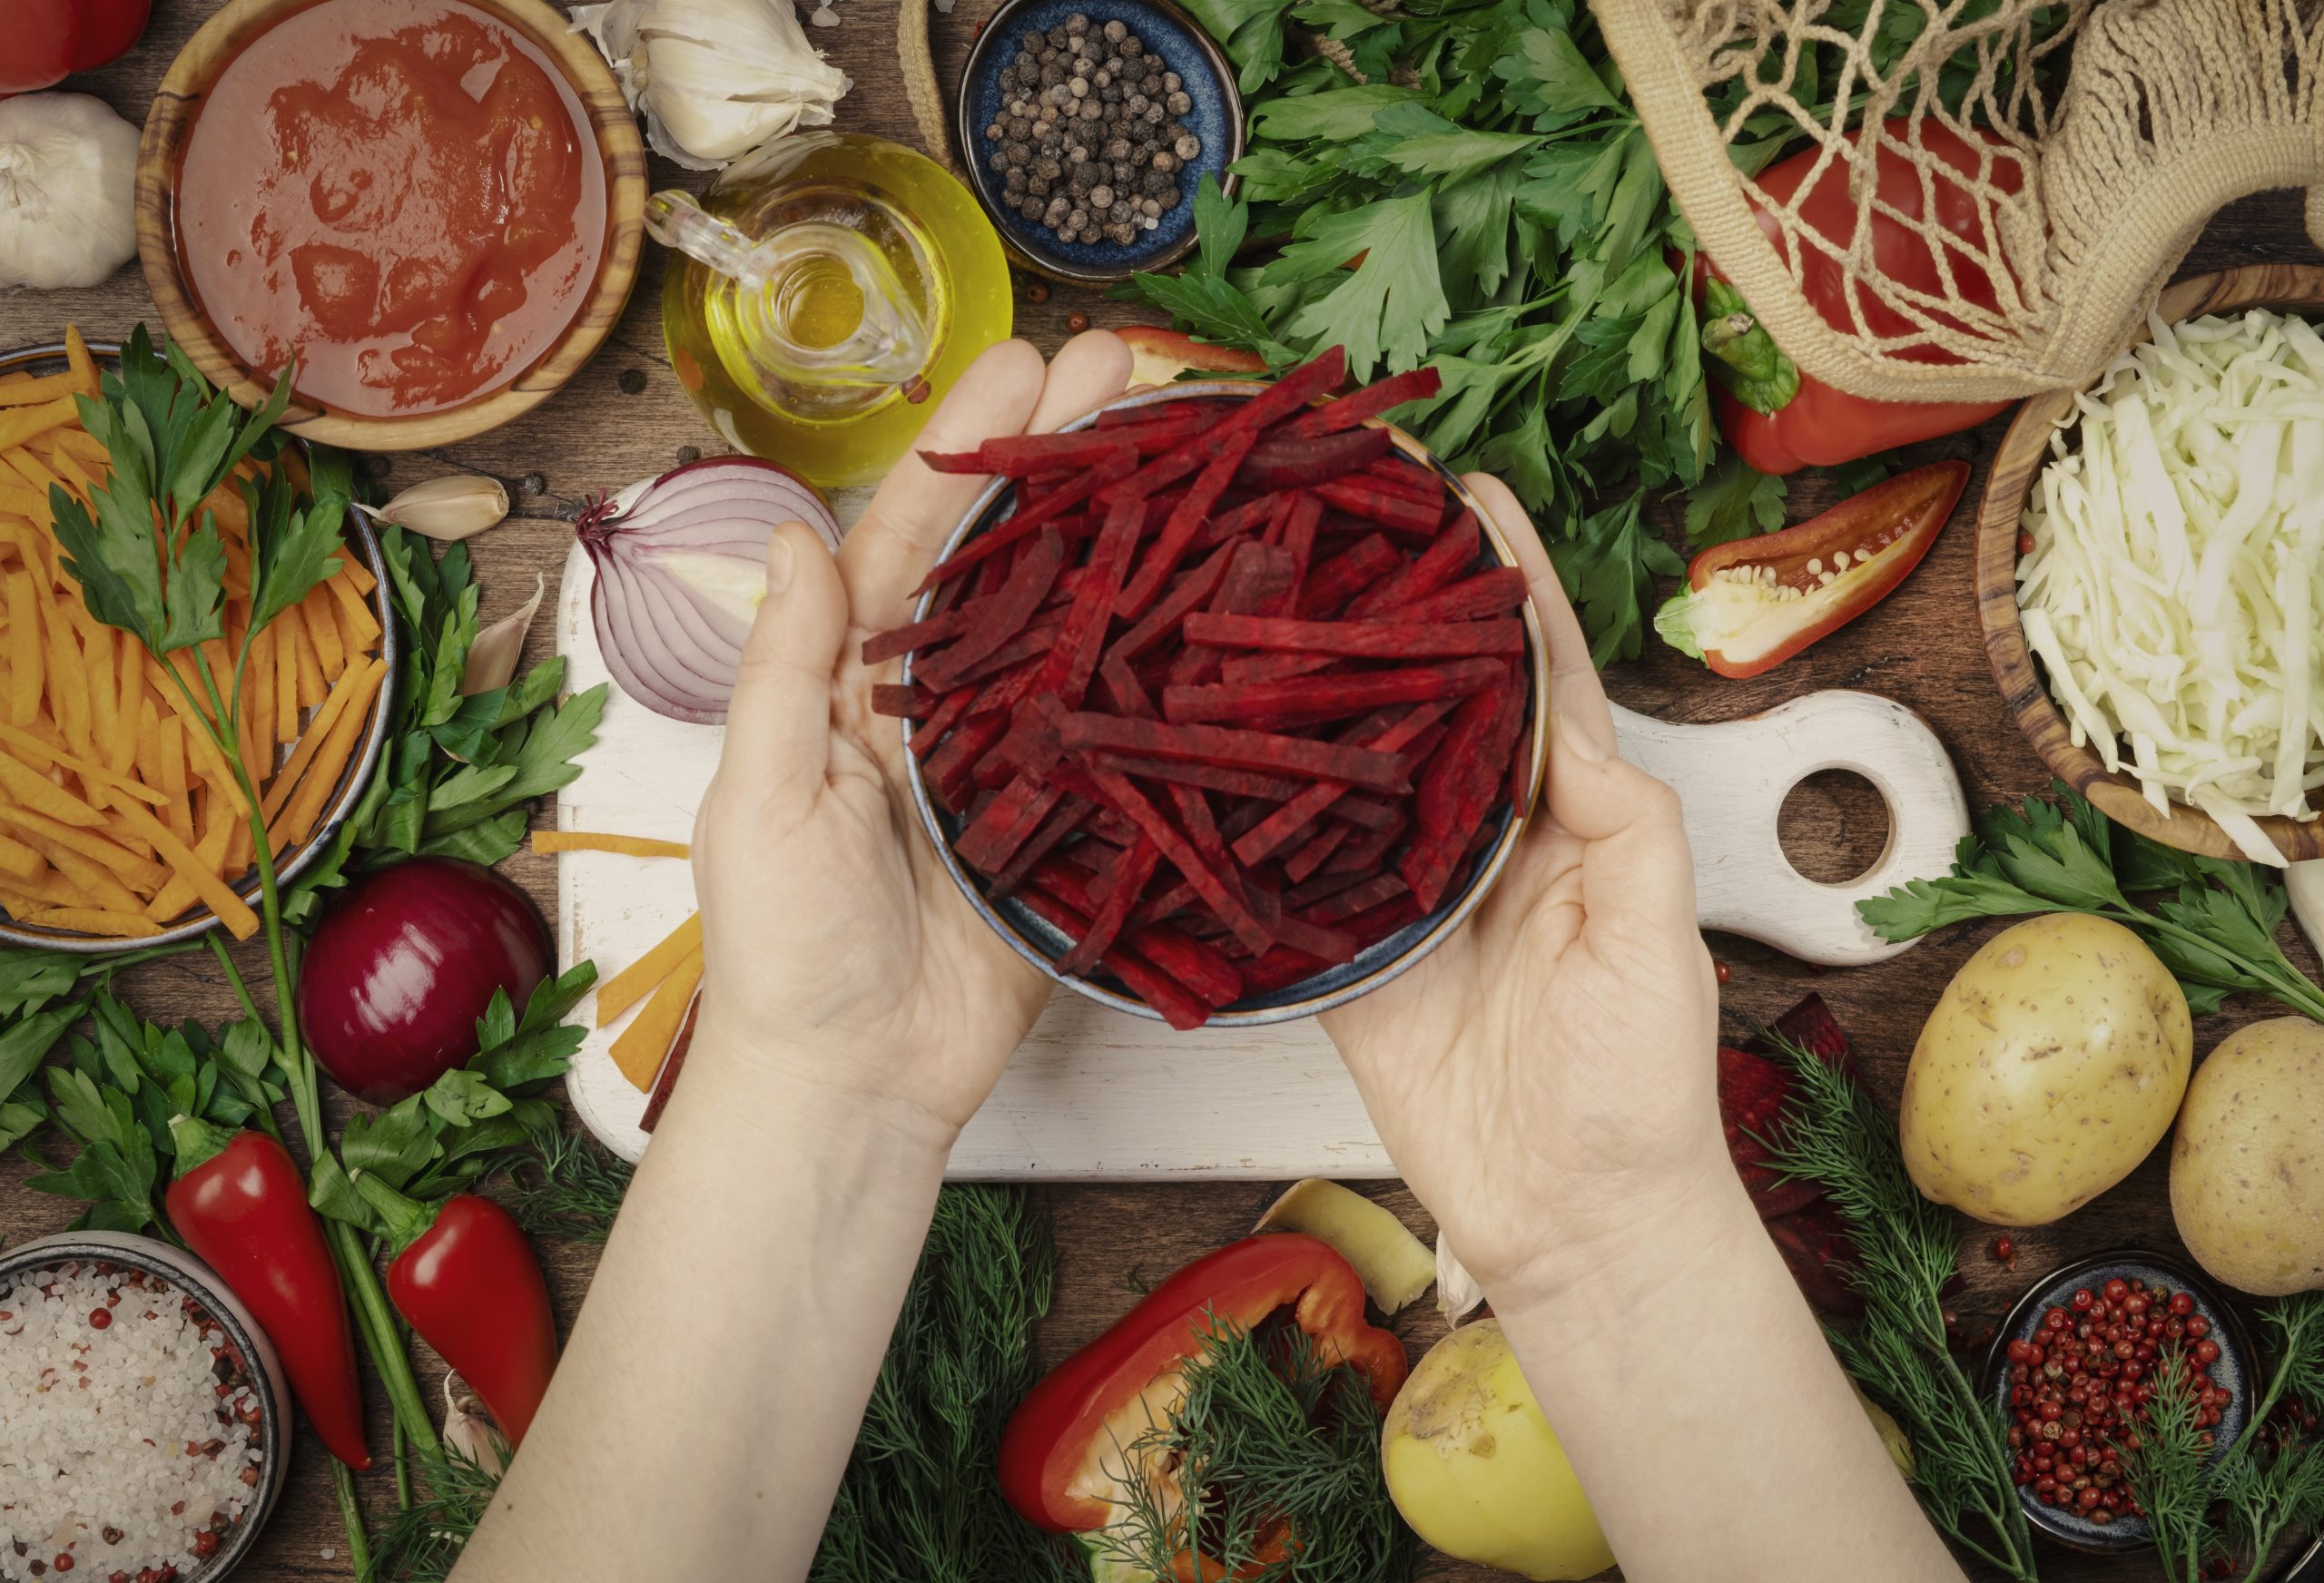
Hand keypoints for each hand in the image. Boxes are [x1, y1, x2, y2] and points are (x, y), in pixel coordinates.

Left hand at [688, 332, 1134, 1140]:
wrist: (854, 1086)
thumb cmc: (783, 952)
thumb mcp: (759, 799)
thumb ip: (785, 672)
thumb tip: (792, 536)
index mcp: (856, 681)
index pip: (916, 540)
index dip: (973, 449)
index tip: (1025, 360)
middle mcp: (944, 703)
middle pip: (1017, 561)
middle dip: (1070, 460)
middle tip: (1137, 369)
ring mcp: (1018, 759)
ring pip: (1083, 628)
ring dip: (1130, 537)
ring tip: (1192, 448)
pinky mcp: (1077, 824)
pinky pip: (1128, 733)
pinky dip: (1169, 667)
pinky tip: (1220, 598)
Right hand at [1319, 474, 1724, 1303]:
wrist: (1572, 1223)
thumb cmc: (1640, 1091)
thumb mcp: (1658, 944)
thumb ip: (1624, 826)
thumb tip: (1566, 720)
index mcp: (1575, 821)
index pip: (1541, 679)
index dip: (1507, 588)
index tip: (1468, 496)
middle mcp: (1485, 842)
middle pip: (1432, 706)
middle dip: (1393, 616)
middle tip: (1339, 524)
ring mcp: (1410, 898)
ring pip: (1355, 773)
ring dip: (1317, 698)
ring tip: (1264, 605)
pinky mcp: (1350, 961)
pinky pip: (1297, 877)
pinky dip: (1262, 820)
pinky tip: (1219, 752)